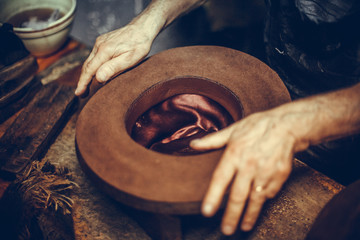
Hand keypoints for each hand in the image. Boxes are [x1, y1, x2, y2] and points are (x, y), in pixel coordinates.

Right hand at [75, 23, 152, 96]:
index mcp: (104, 51)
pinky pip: (94, 56)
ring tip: (86, 86)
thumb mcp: (129, 59)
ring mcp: (100, 42)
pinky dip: (92, 66)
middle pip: (87, 66)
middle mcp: (99, 45)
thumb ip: (113, 68)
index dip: (83, 83)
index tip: (78, 93)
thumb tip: (98, 78)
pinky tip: (95, 73)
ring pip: (90, 61)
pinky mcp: (103, 41)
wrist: (142, 28)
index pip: (89, 70)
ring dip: (87, 74)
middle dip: (83, 80)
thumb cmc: (139, 45)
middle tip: (81, 94)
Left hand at [190, 111, 295, 234]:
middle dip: (231, 215)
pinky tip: (259, 205)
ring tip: (242, 227)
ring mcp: (265, 172)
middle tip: (226, 230)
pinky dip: (264, 200)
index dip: (213, 197)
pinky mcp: (279, 176)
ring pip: (255, 200)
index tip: (207, 212)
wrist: (287, 125)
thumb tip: (192, 145)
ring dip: (249, 215)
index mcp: (234, 154)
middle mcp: (249, 165)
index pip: (220, 179)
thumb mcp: (233, 130)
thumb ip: (212, 140)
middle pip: (238, 196)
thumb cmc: (258, 126)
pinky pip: (269, 193)